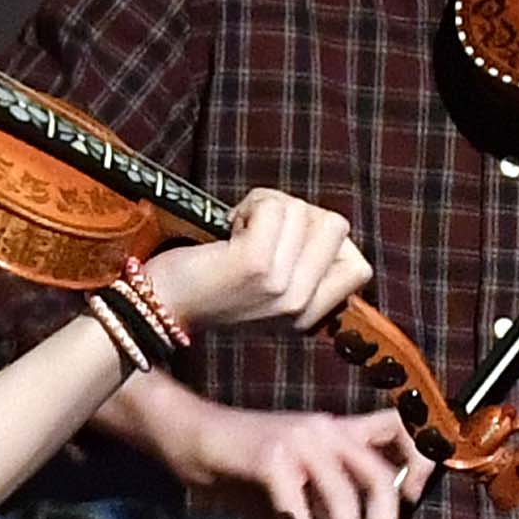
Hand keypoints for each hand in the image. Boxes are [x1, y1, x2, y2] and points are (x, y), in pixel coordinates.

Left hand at [142, 190, 377, 336]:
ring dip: (268, 205)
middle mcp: (300, 304)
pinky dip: (250, 203)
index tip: (287, 248)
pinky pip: (274, 206)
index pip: (359, 266)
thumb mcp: (268, 292)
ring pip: (304, 211)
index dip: (326, 242)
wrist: (159, 308)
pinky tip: (228, 227)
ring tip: (239, 230)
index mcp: (308, 314)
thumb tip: (328, 227)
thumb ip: (303, 269)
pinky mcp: (255, 264)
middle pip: (337, 227)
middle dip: (297, 215)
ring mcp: (280, 285)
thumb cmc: (209, 288)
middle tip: (259, 231)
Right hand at [168, 396, 426, 518]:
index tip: (412, 500)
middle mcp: (326, 429)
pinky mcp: (271, 454)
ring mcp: (300, 438)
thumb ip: (322, 508)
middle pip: (378, 480)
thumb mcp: (293, 484)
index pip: (397, 428)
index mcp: (337, 430)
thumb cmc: (238, 467)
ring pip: (344, 496)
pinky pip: (300, 504)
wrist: (187, 434)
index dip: (418, 462)